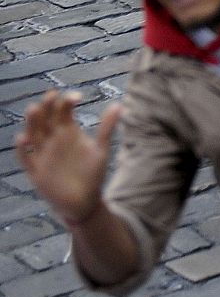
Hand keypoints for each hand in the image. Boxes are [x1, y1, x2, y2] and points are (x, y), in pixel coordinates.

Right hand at [16, 90, 121, 225]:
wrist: (84, 201)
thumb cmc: (92, 173)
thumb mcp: (101, 149)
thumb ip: (106, 128)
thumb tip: (119, 105)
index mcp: (68, 132)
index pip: (63, 111)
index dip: (66, 101)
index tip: (77, 96)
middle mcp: (53, 140)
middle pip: (46, 119)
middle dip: (47, 107)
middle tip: (52, 95)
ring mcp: (43, 155)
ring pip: (33, 135)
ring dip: (32, 122)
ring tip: (34, 109)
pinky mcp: (36, 172)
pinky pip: (26, 159)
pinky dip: (23, 150)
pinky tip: (23, 139)